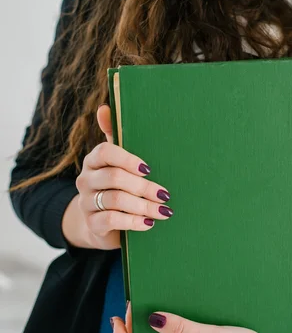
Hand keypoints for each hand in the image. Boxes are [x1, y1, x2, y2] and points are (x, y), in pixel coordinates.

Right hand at [72, 105, 173, 249]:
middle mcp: (86, 180)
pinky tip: (148, 223)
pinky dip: (133, 222)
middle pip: (114, 178)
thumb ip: (116, 137)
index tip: (149, 169)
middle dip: (143, 186)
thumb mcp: (118, 162)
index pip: (105, 152)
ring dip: (143, 206)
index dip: (128, 159)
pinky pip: (111, 220)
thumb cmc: (118, 186)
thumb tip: (104, 108)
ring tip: (163, 211)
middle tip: (164, 194)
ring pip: (115, 200)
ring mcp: (86, 203)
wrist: (102, 222)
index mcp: (93, 160)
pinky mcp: (92, 224)